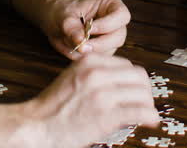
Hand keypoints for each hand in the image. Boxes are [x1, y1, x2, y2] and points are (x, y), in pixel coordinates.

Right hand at [24, 54, 159, 147]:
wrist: (36, 125)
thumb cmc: (53, 107)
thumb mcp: (74, 77)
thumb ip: (97, 74)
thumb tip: (124, 83)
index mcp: (90, 61)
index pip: (127, 65)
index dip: (133, 81)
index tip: (133, 92)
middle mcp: (98, 73)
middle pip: (139, 77)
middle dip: (144, 91)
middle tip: (143, 103)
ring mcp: (103, 94)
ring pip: (143, 94)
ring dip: (148, 104)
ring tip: (146, 114)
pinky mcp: (106, 115)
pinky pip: (139, 112)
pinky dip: (149, 116)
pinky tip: (150, 121)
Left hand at [42, 0, 129, 59]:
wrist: (56, 22)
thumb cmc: (63, 12)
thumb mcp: (65, 15)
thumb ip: (73, 28)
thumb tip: (82, 44)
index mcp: (111, 5)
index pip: (121, 15)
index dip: (107, 24)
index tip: (89, 28)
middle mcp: (115, 23)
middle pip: (119, 36)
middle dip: (99, 43)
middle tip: (81, 46)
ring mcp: (111, 38)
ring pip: (110, 51)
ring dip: (91, 51)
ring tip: (73, 44)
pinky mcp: (104, 52)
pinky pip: (100, 60)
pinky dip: (87, 58)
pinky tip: (74, 50)